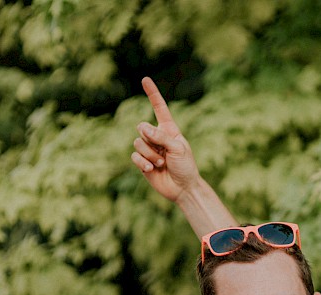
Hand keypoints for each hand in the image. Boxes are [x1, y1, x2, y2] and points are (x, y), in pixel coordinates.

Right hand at [131, 77, 201, 202]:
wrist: (183, 188)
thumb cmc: (186, 167)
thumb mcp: (178, 149)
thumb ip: (161, 136)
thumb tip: (141, 127)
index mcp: (169, 130)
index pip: (159, 109)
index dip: (152, 94)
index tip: (145, 79)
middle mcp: (157, 137)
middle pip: (142, 127)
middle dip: (151, 140)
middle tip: (164, 153)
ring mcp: (149, 149)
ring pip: (137, 142)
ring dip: (150, 154)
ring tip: (162, 163)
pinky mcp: (142, 161)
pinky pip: (134, 156)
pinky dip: (142, 162)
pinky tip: (151, 169)